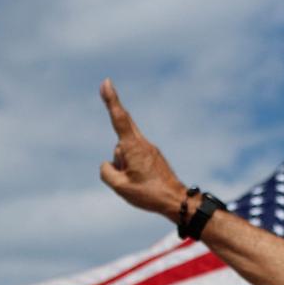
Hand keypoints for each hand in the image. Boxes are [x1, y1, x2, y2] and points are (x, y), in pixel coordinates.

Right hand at [98, 78, 186, 218]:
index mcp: (134, 147)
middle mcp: (142, 144)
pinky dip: (130, 167)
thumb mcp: (120, 187)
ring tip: (137, 182)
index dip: (111, 100)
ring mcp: (149, 150)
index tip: (106, 83)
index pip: (119, 119)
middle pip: (123, 126)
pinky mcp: (153, 157)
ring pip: (125, 151)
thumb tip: (109, 164)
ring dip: (123, 164)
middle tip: (106, 87)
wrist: (177, 201)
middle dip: (115, 111)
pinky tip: (141, 181)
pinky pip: (134, 158)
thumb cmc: (149, 194)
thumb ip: (107, 171)